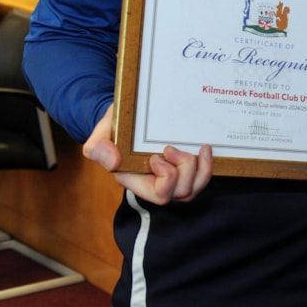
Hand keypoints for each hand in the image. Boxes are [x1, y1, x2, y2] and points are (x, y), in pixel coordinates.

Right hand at [84, 105, 213, 204]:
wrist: (129, 114)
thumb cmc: (116, 125)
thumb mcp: (100, 133)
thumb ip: (99, 147)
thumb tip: (113, 163)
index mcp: (134, 178)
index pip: (157, 193)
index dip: (166, 178)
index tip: (156, 156)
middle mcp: (154, 181)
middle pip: (179, 193)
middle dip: (184, 170)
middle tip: (172, 148)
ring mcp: (171, 176)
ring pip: (193, 189)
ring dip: (200, 169)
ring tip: (197, 148)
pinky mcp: (183, 167)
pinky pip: (200, 178)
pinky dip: (207, 165)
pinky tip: (205, 148)